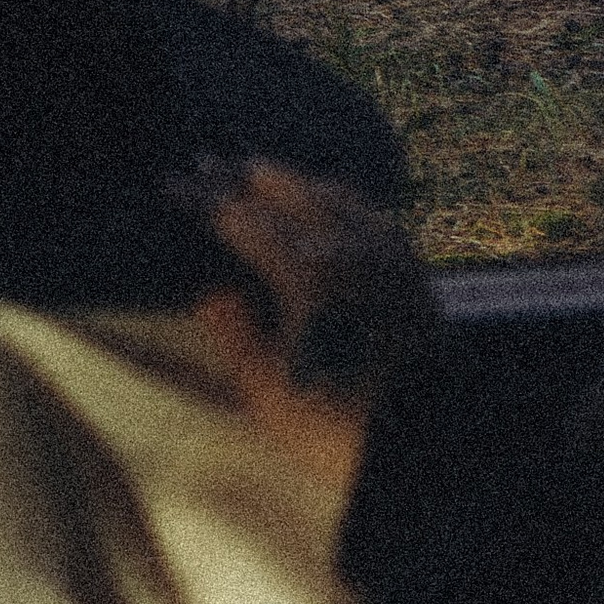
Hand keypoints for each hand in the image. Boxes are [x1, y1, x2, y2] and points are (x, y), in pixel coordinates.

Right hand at [195, 160, 432, 421]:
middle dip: (241, 177)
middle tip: (207, 164)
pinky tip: (333, 202)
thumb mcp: (269, 392)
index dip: (204, 199)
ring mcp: (386, 253)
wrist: (430, 439)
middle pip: (286, 192)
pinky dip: (338, 196)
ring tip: (261, 174)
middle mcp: (348, 248)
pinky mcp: (413, 269)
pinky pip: (371, 212)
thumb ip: (235, 335)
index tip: (173, 184)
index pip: (241, 219)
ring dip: (291, 180)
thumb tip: (211, 292)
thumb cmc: (343, 427)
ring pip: (332, 194)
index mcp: (305, 272)